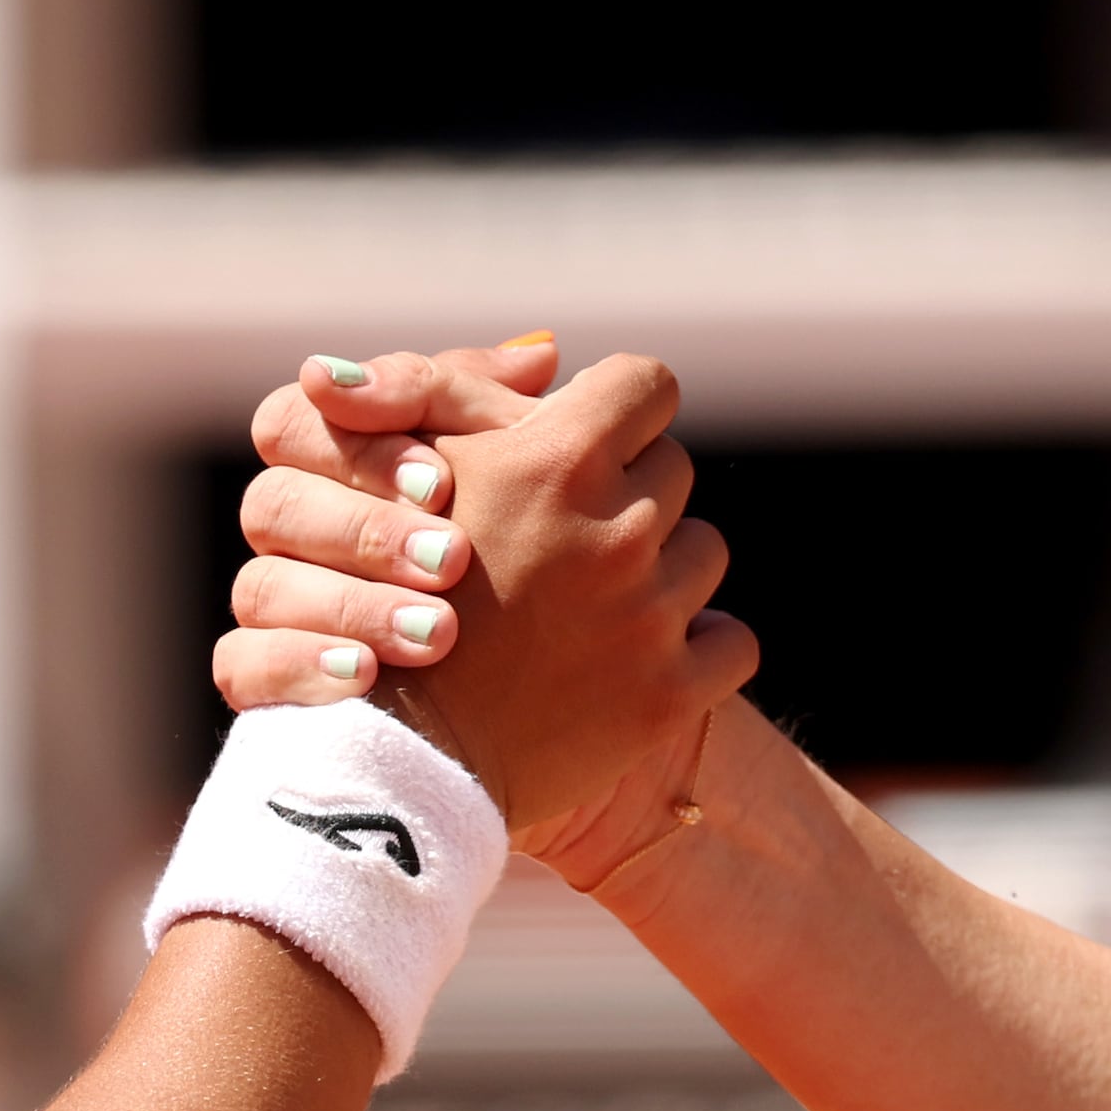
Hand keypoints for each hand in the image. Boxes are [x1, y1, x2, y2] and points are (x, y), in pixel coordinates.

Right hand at [222, 340, 756, 883]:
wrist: (390, 752)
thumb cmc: (378, 593)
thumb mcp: (406, 468)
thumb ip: (467, 394)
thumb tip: (553, 358)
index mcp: (553, 459)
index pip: (644, 386)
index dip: (617, 408)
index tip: (590, 441)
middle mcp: (614, 529)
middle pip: (672, 470)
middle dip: (628, 493)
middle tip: (567, 537)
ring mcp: (649, 616)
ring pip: (703, 552)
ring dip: (659, 569)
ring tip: (589, 604)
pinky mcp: (668, 694)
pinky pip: (732, 641)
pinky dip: (696, 646)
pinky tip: (637, 657)